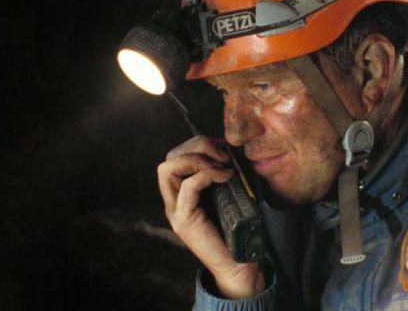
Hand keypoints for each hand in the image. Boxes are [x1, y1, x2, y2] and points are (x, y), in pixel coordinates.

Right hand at [157, 135, 265, 297]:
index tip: (225, 148)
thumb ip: (223, 174)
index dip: (199, 144)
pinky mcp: (184, 220)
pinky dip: (207, 175)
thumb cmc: (239, 229)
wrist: (239, 263)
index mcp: (183, 193)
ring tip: (222, 166)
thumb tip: (230, 149)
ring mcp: (175, 210)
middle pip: (169, 157)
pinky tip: (226, 177)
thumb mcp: (230, 194)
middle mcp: (174, 200)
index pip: (176, 156)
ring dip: (198, 158)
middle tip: (223, 154)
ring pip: (168, 168)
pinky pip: (187, 186)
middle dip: (197, 146)